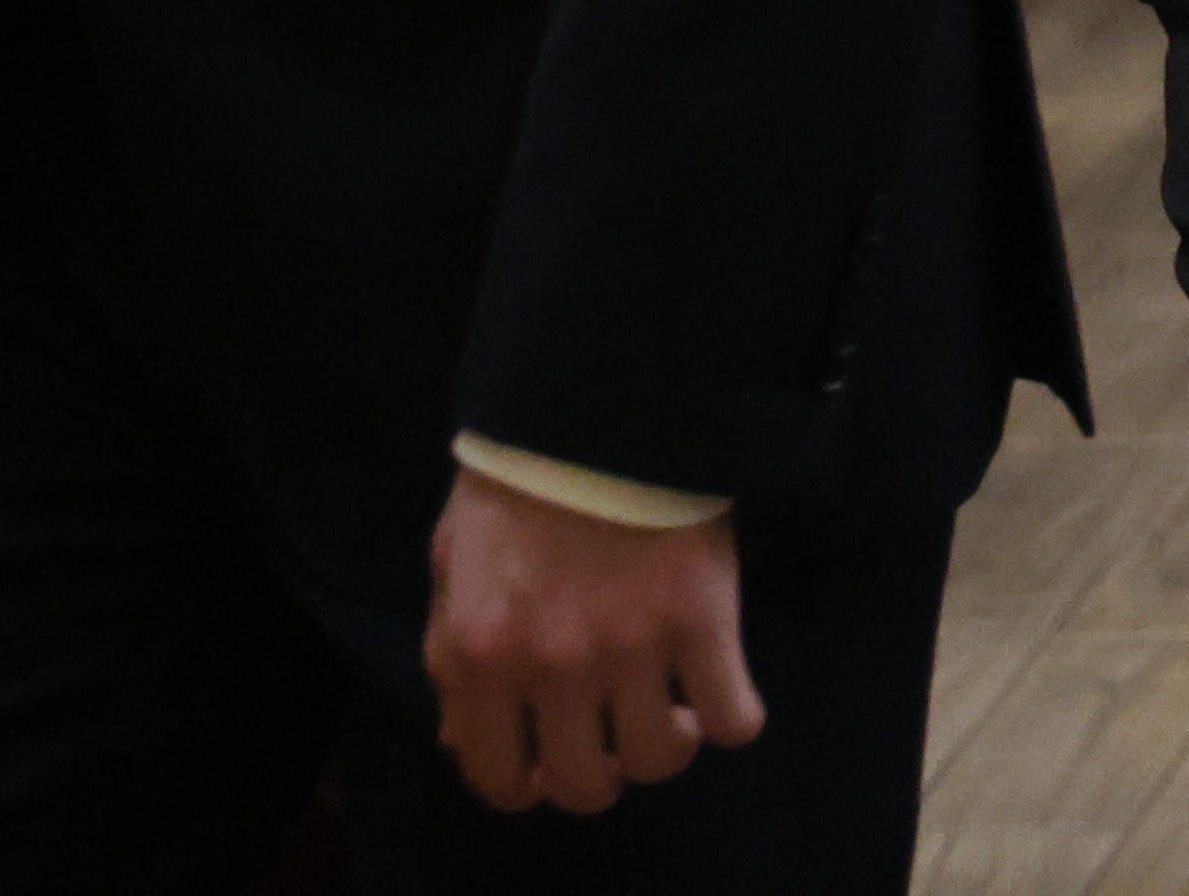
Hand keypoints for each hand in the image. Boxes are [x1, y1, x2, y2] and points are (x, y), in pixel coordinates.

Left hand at [423, 474, 762, 816]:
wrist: (598, 403)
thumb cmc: (520, 481)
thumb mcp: (454, 568)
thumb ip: (454, 660)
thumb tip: (465, 739)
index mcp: (476, 656)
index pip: (497, 778)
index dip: (529, 785)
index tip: (555, 762)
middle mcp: (548, 667)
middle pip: (585, 783)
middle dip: (604, 774)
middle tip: (619, 735)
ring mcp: (629, 647)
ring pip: (659, 758)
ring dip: (670, 744)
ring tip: (678, 707)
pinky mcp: (701, 617)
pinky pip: (734, 714)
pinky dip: (735, 717)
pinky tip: (725, 689)